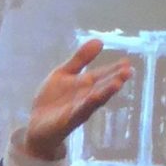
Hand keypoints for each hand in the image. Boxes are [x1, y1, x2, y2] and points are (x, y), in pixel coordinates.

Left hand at [23, 38, 132, 161]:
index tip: (127, 62)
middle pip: (103, 87)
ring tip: (118, 83)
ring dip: (106, 92)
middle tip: (128, 71)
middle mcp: (86, 97)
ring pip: (94, 100)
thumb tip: (99, 40)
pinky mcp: (67, 121)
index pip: (103, 75)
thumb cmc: (53, 99)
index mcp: (86, 85)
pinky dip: (86, 105)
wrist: (36, 125)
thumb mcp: (64, 73)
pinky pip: (78, 112)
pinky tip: (93, 98)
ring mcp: (78, 109)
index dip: (114, 68)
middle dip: (115, 79)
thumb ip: (80, 59)